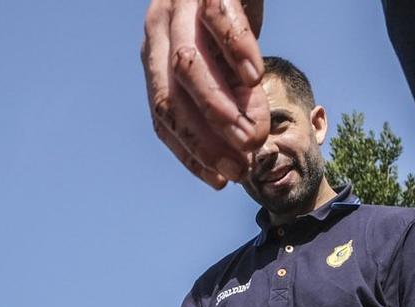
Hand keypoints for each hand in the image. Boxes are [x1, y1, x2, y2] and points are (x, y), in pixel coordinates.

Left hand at [141, 0, 268, 188]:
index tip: (220, 180)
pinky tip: (258, 76)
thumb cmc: (227, 10)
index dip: (191, 152)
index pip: (162, 118)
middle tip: (240, 164)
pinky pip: (219, 20)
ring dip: (220, 106)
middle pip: (169, 99)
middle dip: (204, 139)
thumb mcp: (220, 60)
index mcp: (155, 58)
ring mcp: (180, 6)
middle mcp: (159, 33)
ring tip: (252, 132)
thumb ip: (226, 97)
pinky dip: (238, 51)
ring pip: (187, 66)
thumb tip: (247, 145)